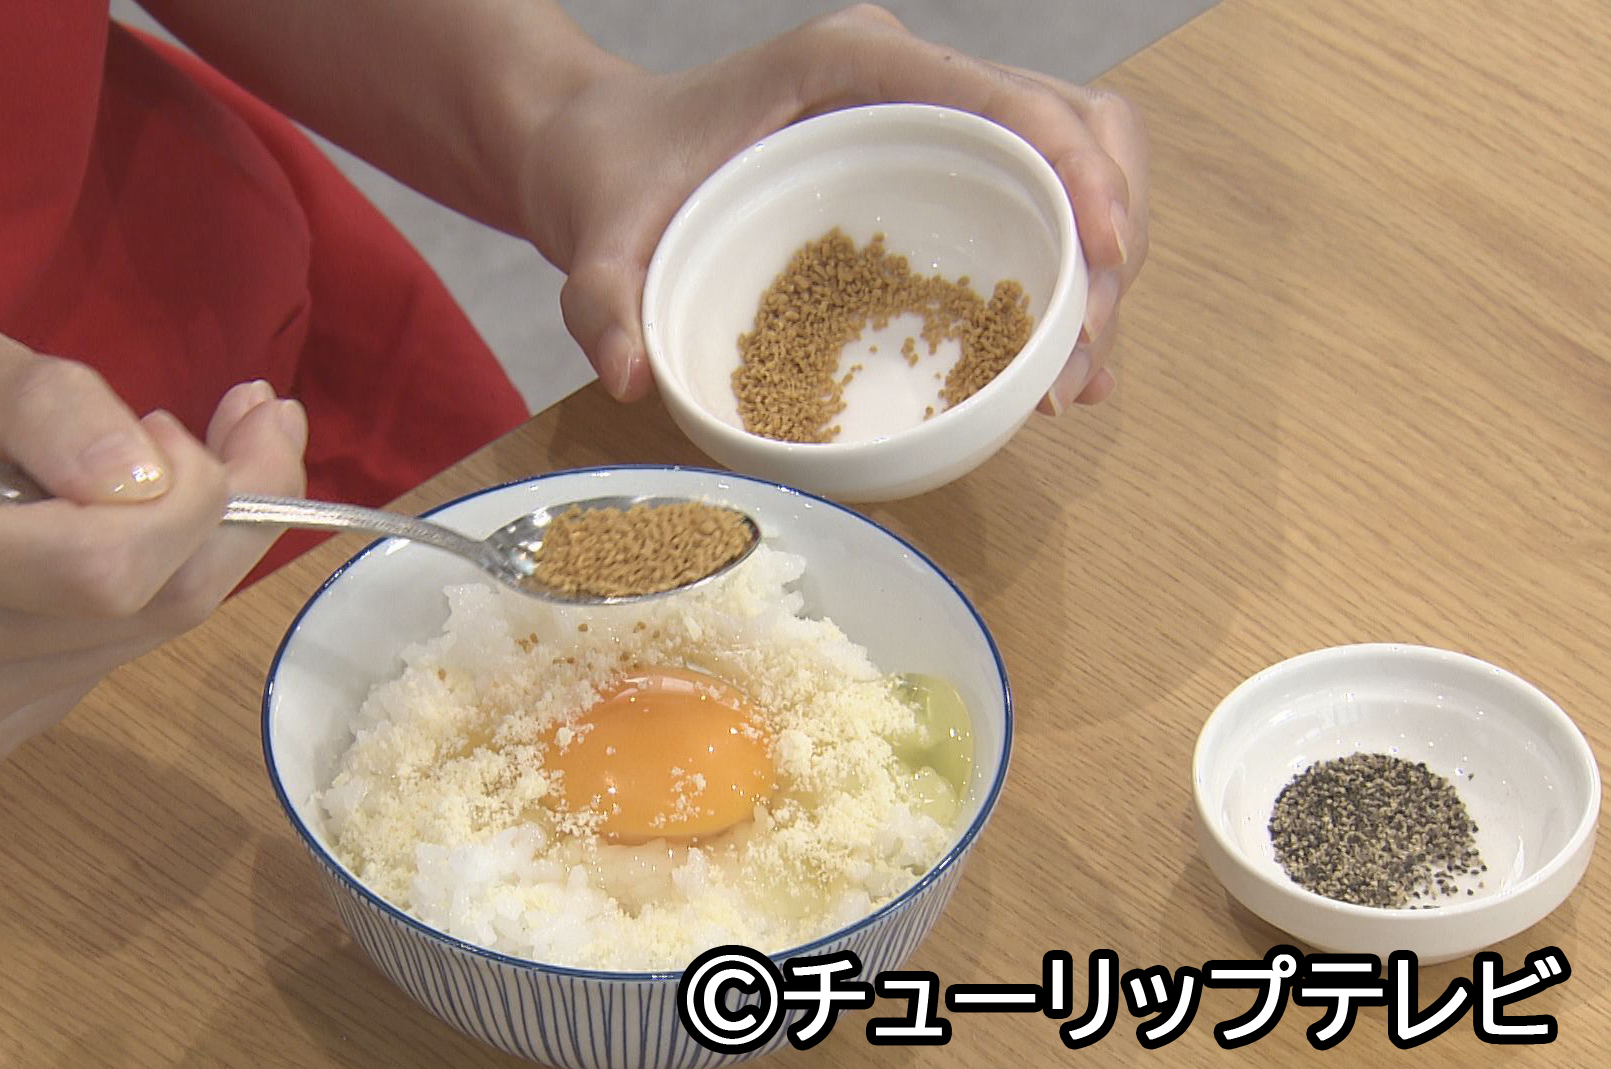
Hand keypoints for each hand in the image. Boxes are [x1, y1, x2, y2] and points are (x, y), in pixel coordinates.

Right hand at [0, 310, 305, 763]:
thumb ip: (50, 405)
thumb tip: (148, 475)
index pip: (98, 566)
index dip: (188, 497)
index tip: (181, 425)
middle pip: (140, 611)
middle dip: (218, 514)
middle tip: (232, 430)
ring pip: (142, 641)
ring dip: (189, 552)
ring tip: (151, 475)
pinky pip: (109, 668)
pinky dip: (140, 600)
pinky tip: (97, 540)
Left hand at [521, 4, 1146, 414]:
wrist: (606, 155)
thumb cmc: (616, 174)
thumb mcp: (596, 234)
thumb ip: (602, 298)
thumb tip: (631, 373)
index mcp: (850, 62)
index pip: (1000, 93)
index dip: (1075, 167)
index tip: (1106, 256)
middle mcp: (907, 81)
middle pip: (1065, 124)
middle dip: (1106, 232)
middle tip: (1084, 355)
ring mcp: (929, 120)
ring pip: (1069, 160)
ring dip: (1101, 259)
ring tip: (1080, 373)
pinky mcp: (932, 169)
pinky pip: (1033, 201)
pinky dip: (1064, 272)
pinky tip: (1058, 363)